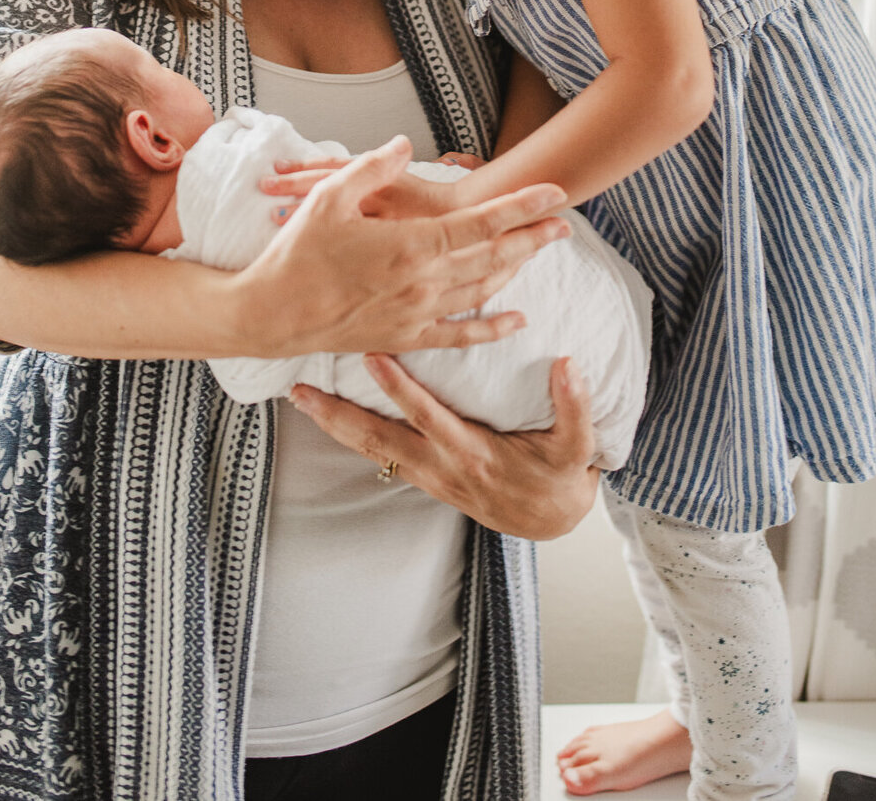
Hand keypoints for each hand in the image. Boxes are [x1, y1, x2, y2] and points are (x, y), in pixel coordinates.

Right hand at [241, 134, 569, 357]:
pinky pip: (459, 335)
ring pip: (482, 291)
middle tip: (565, 223)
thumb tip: (406, 146)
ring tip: (540, 253)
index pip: (481, 223)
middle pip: (493, 257)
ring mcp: (417, 314)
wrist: (270, 314)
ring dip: (516, 271)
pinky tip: (515, 320)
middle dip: (532, 238)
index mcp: (410, 246)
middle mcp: (423, 283)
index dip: (521, 206)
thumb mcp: (330, 197)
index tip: (553, 193)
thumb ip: (374, 167)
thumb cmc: (296, 254)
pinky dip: (491, 328)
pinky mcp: (405, 337)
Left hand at [289, 353, 598, 539]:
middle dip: (337, 415)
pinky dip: (351, 436)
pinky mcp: (424, 477)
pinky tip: (330, 418)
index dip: (399, 389)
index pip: (428, 417)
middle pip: (378, 440)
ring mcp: (428, 475)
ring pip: (371, 450)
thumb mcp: (576, 447)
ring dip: (334, 425)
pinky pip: (379, 455)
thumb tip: (568, 364)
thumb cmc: (559, 477)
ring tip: (300, 400)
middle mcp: (441, 467)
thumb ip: (574, 405)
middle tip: (300, 391)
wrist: (549, 520)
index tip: (373, 356)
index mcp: (472, 454)